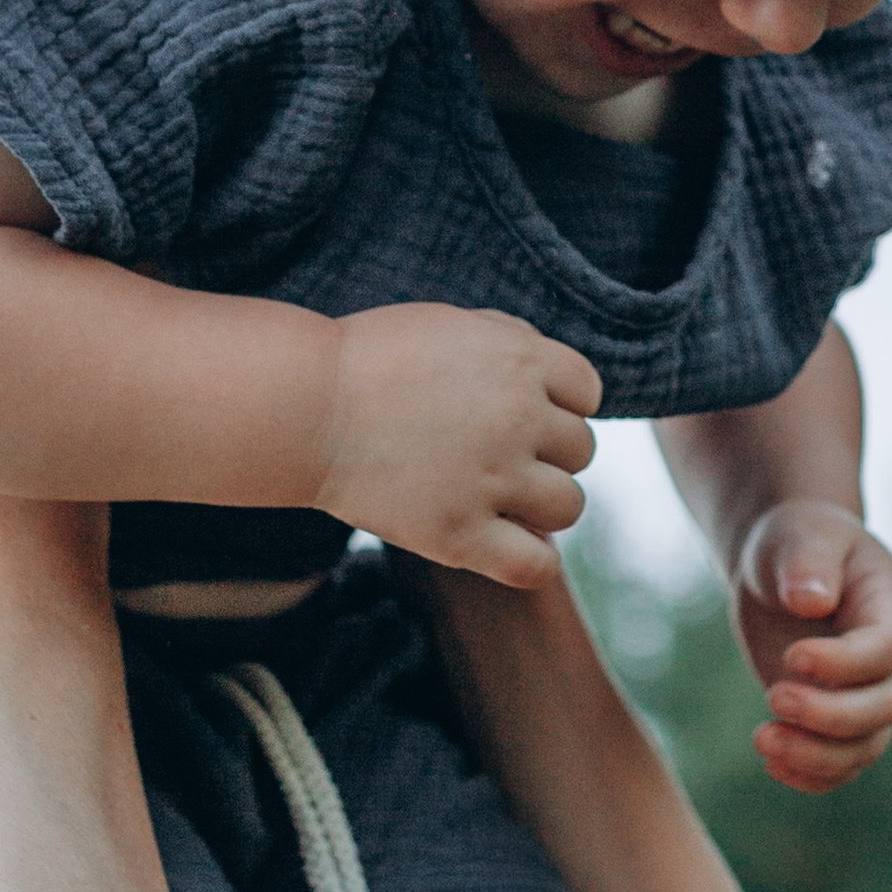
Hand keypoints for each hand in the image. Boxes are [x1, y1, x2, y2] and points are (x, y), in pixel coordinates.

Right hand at [318, 302, 601, 587]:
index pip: (587, 392)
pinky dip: (534, 561)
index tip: (522, 414)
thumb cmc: (371, 361)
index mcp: (521, 360)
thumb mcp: (452, 326)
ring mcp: (491, 478)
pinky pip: (535, 565)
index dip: (560, 404)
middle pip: (580, 450)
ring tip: (500, 499)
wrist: (304, 406)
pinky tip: (508, 546)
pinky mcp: (460, 533)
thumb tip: (568, 395)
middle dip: (546, 452)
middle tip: (495, 454)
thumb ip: (514, 347)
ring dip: (542, 505)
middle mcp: (518, 418)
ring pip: (569, 505)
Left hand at [729, 500, 891, 791]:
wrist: (790, 567)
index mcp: (887, 608)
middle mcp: (887, 660)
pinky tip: (772, 764)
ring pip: (865, 746)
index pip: (885, 650)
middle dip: (831, 716)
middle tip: (773, 698)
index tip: (791, 656)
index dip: (844, 664)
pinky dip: (813, 776)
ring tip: (762, 740)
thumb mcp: (801, 536)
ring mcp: (864, 694)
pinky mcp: (835, 719)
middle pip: (884, 707)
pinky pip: (842, 765)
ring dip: (818, 756)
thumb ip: (808, 563)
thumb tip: (811, 602)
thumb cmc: (799, 541)